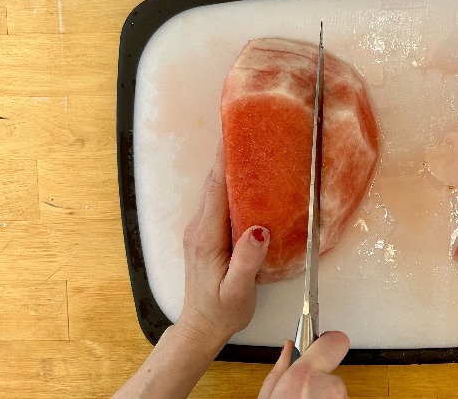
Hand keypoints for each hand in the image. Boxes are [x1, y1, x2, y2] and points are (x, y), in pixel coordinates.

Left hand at [177, 141, 269, 346]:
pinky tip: (249, 180)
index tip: (236, 132)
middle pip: (214, 182)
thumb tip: (258, 229)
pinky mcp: (207, 234)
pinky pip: (218, 201)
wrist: (201, 327)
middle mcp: (200, 227)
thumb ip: (246, 261)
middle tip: (251, 129)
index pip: (216, 188)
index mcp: (207, 236)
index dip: (225, 159)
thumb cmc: (222, 311)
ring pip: (215, 189)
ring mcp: (201, 229)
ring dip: (231, 167)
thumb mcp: (237, 291)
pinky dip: (231, 184)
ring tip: (253, 146)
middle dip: (230, 154)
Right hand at [258, 331, 350, 398]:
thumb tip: (289, 348)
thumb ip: (280, 369)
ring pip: (334, 388)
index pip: (335, 340)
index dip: (327, 341)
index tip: (320, 343)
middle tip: (301, 389)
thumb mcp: (267, 396)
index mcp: (305, 376)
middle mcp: (330, 387)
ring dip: (323, 393)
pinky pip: (339, 398)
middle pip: (330, 368)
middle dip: (318, 376)